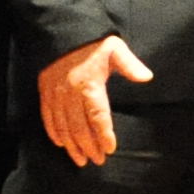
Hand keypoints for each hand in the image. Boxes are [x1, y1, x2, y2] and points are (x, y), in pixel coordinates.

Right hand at [40, 35, 151, 165]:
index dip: (103, 134)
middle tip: (98, 161)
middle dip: (89, 147)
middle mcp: (70, 94)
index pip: (97, 116)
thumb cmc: (93, 44)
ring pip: (63, 127)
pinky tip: (61, 144)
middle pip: (79, 127)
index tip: (110, 149)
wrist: (62, 33)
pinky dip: (54, 133)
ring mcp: (55, 96)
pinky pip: (48, 118)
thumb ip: (130, 65)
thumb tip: (147, 77)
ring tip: (81, 160)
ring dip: (72, 146)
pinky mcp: (45, 94)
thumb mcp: (115, 49)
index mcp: (89, 85)